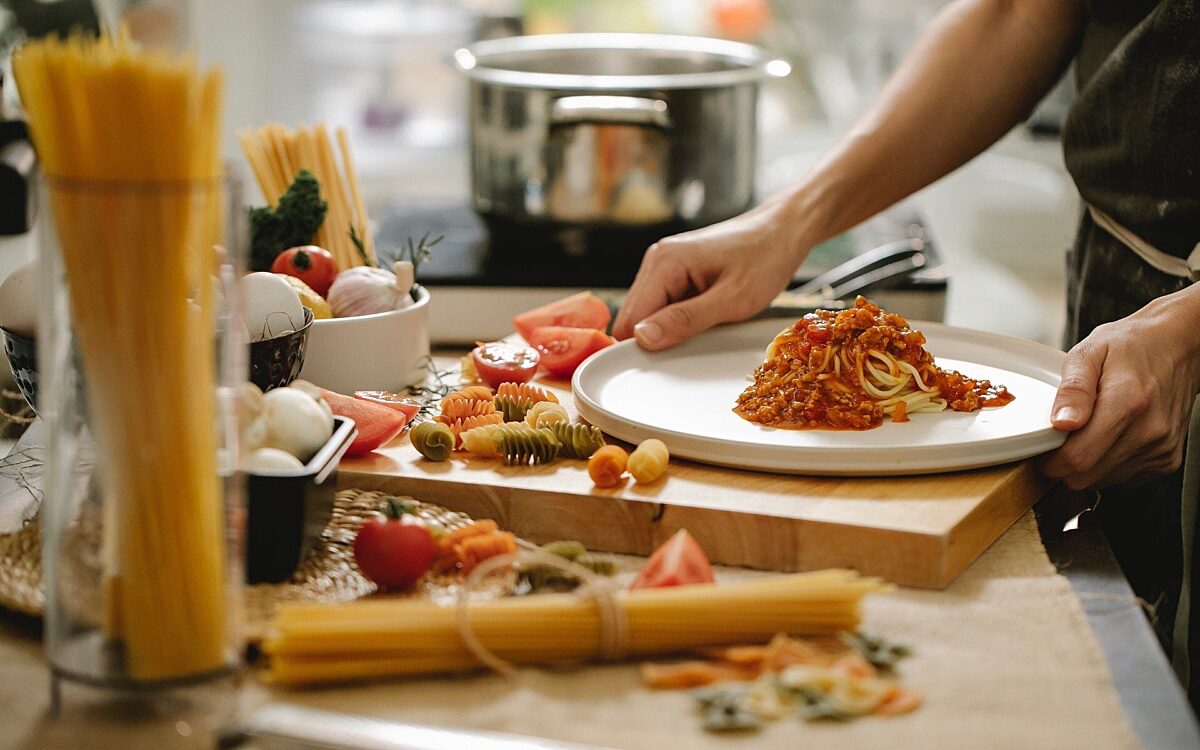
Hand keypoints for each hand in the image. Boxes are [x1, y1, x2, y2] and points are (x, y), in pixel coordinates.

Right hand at [613, 197, 809, 349]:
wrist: (785, 229)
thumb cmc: (766, 259)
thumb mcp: (732, 300)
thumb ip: (685, 320)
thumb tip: (642, 338)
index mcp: (665, 262)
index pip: (630, 319)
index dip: (644, 346)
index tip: (670, 363)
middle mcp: (657, 259)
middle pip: (634, 317)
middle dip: (657, 337)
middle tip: (696, 343)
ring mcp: (665, 264)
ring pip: (649, 313)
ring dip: (671, 327)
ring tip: (708, 324)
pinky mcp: (676, 271)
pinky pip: (665, 304)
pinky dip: (680, 317)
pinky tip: (707, 315)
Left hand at [1040, 287, 1199, 488]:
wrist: (1178, 346)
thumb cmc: (1132, 346)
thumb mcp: (1089, 353)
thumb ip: (1072, 390)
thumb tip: (1061, 423)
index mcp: (1126, 402)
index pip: (1077, 459)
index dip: (1050, 461)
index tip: (1043, 450)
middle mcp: (1148, 431)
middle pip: (1086, 477)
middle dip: (1064, 465)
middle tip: (1062, 439)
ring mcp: (1161, 448)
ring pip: (1103, 482)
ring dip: (1087, 466)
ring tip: (1090, 432)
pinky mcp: (1168, 459)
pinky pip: (1124, 479)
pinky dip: (1109, 466)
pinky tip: (1111, 438)